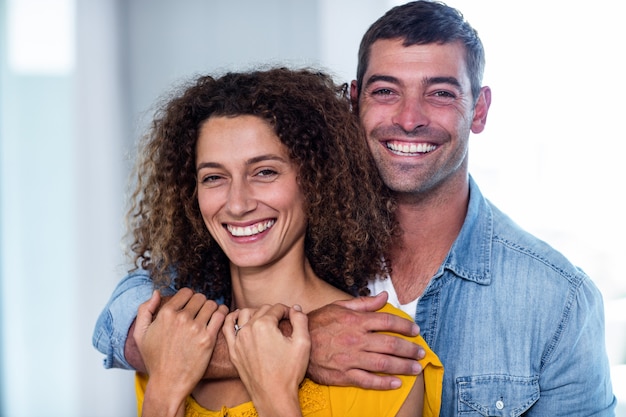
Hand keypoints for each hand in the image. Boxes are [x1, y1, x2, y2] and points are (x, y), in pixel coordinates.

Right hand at [134, 288, 227, 414]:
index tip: (191, 306)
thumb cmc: (155, 361)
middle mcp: (181, 318)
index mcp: (166, 314)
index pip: (186, 292)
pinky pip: (221, 315)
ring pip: (212, 305)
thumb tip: (156, 293)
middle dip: (201, 303)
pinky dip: (222, 314)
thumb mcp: (140, 334)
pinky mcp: (208, 339)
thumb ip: (145, 310)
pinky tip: (219, 319)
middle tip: (201, 313)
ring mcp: (195, 328)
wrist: (168, 384)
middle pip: (200, 297)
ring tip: (210, 317)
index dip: (189, 298)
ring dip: (212, 309)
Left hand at [224, 304, 308, 416]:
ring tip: (265, 320)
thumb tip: (295, 308)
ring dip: (255, 313)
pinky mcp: (233, 350)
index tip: (292, 318)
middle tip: (282, 322)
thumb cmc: (289, 372)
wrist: (274, 396)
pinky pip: (227, 327)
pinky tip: (239, 317)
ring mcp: (238, 340)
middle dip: (274, 312)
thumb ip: (300, 320)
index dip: (287, 311)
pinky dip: (232, 318)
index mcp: (264, 325)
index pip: (277, 308)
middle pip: (262, 310)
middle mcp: (248, 330)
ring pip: (244, 314)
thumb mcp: (303, 343)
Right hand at [307, 292, 424, 389]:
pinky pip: (367, 380)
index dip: (405, 326)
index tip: (415, 330)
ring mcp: (350, 358)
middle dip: (409, 349)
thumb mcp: (339, 307)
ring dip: (403, 366)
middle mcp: (356, 339)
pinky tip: (396, 383)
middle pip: (390, 344)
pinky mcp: (343, 374)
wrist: (294, 341)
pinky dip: (383, 382)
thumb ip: (364, 303)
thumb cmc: (317, 323)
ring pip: (383, 363)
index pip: (387, 322)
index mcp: (356, 321)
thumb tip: (384, 296)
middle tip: (421, 352)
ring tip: (416, 368)